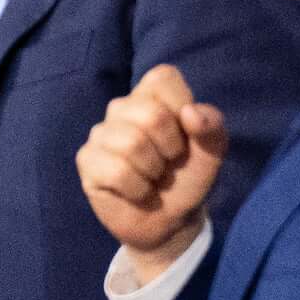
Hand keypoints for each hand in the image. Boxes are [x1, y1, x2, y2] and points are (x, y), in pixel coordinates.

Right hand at [76, 64, 227, 282]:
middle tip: (167, 163)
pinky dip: (137, 189)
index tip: (186, 133)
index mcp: (151, 96)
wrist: (170, 221)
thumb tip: (190, 113)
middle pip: (151, 114)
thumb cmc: (188, 178)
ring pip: (132, 143)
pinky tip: (136, 191)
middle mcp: (121, 108)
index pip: (162, 77)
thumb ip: (212, 127)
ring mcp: (100, 133)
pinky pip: (116, 171)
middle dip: (170, 148)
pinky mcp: (86, 160)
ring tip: (151, 178)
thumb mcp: (212, 153)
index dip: (181, 105)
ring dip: (153, 172)